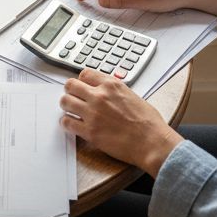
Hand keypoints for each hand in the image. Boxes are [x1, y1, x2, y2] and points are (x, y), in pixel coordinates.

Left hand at [60, 68, 183, 176]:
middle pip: (70, 85)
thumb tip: (106, 92)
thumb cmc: (148, 122)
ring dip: (66, 106)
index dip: (82, 81)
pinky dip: (67, 123)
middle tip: (73, 98)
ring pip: (65, 102)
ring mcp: (93, 114)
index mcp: (112, 85)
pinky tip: (72, 125)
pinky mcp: (89, 131)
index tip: (82, 87)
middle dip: (70, 91)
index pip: (85, 74)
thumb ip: (115, 91)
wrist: (152, 142)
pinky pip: (67, 122)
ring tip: (71, 111)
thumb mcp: (132, 96)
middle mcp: (100, 96)